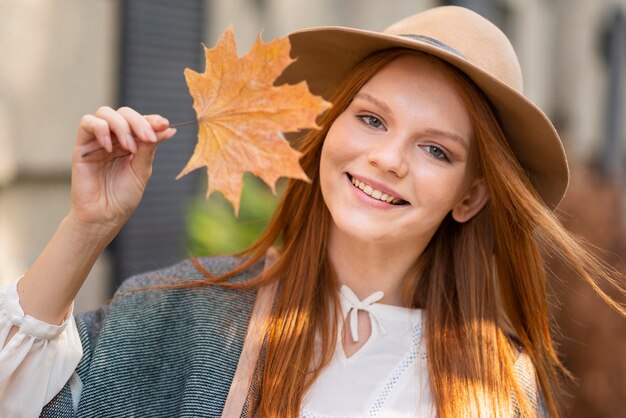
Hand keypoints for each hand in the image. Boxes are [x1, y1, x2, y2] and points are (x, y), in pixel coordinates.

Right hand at [68, 106, 176, 231]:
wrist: (104, 216)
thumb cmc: (123, 197)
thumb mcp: (141, 170)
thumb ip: (148, 148)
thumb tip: (168, 128)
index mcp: (132, 143)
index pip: (141, 121)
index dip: (152, 120)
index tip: (165, 125)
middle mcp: (115, 139)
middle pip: (124, 113)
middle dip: (139, 122)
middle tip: (149, 137)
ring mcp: (98, 141)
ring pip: (105, 113)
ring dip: (121, 126)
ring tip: (130, 147)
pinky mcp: (82, 146)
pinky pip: (86, 123)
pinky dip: (100, 129)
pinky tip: (110, 147)